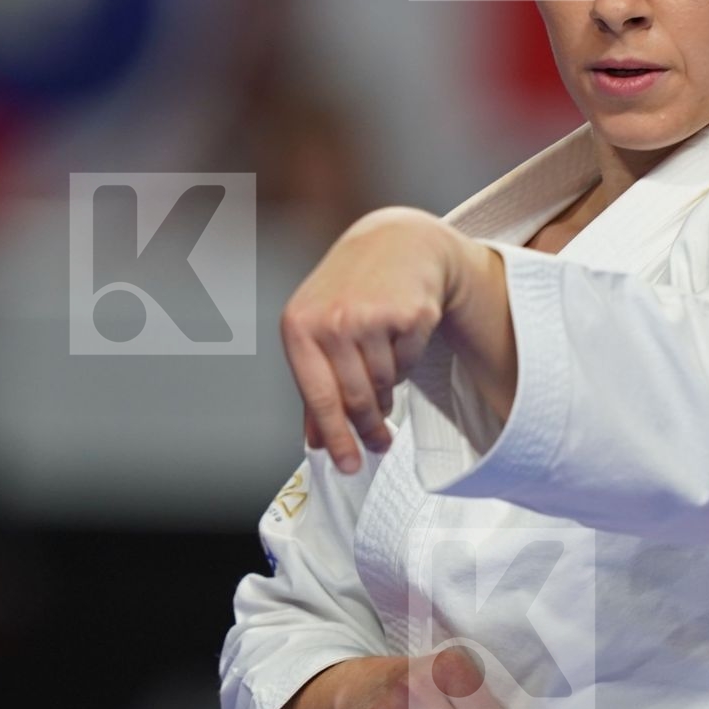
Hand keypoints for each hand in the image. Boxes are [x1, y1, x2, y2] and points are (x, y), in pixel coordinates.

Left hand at [281, 208, 472, 473]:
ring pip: (386, 384)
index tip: (347, 466)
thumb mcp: (317, 331)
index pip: (319, 397)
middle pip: (357, 399)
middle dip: (369, 428)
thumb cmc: (349, 292)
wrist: (395, 242)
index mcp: (298, 327)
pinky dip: (406, 360)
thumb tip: (316, 442)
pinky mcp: (410, 312)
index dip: (336, 437)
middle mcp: (333, 320)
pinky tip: (399, 335)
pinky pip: (409, 363)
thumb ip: (315, 386)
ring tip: (383, 363)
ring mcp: (373, 314)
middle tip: (380, 443)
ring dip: (387, 387)